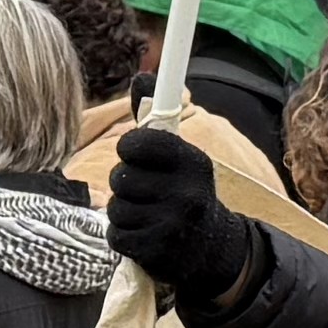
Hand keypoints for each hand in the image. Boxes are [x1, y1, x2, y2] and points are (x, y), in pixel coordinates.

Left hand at [107, 123, 268, 317]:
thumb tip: (141, 75)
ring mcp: (174, 224)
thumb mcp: (180, 154)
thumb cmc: (184, 191)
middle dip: (125, 184)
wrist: (211, 248)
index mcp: (194, 161)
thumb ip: (155, 117)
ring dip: (123, 212)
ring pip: (116, 208)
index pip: (138, 142)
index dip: (129, 148)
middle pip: (120, 177)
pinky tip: (142, 234)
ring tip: (145, 214)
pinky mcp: (158, 252)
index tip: (135, 156)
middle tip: (144, 191)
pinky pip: (116, 235)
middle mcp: (188, 192)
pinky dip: (122, 236)